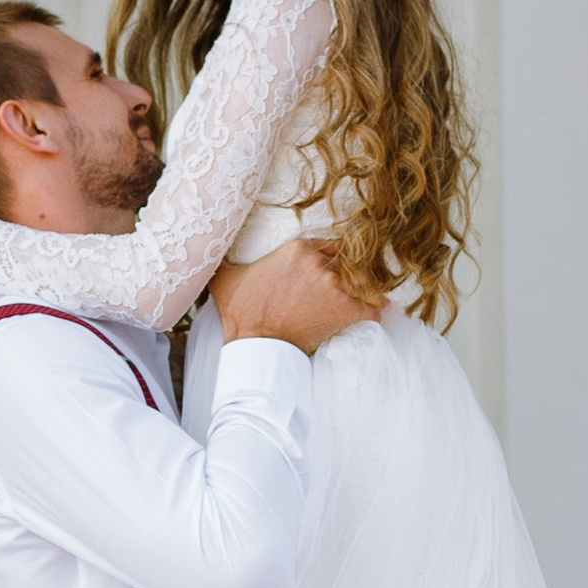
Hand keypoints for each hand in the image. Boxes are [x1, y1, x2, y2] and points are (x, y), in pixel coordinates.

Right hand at [210, 241, 375, 354]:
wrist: (254, 343)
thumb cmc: (240, 311)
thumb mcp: (225, 276)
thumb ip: (223, 256)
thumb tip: (211, 246)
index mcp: (297, 248)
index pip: (330, 245)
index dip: (334, 257)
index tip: (336, 267)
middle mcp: (318, 262)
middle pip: (349, 260)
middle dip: (352, 272)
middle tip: (355, 283)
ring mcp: (333, 285)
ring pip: (365, 280)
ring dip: (368, 289)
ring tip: (371, 296)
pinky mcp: (345, 309)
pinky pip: (372, 306)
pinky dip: (375, 310)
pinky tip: (376, 312)